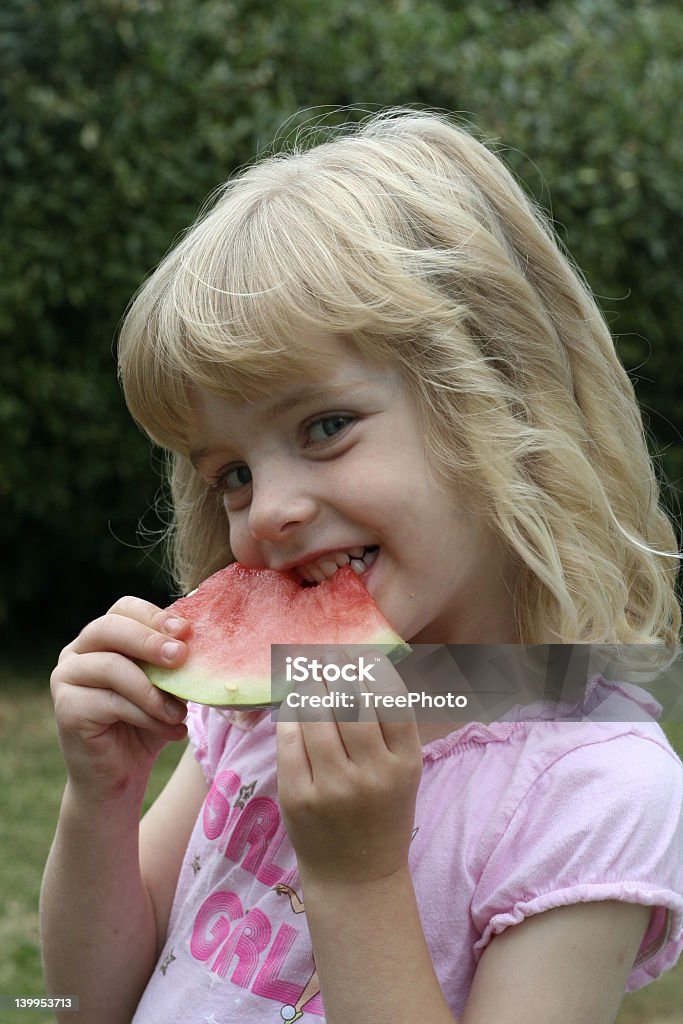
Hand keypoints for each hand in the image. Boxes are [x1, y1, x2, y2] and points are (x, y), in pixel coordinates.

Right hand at [50, 596, 190, 799]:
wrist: (120, 776)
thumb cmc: (147, 723)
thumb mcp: (166, 686)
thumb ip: (172, 662)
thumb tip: (195, 637)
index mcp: (102, 637)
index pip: (124, 609)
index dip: (154, 616)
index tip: (185, 630)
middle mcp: (77, 651)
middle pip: (110, 628)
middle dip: (150, 641)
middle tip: (181, 656)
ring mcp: (65, 677)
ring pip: (112, 667)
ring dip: (153, 690)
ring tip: (180, 713)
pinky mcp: (66, 708)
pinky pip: (110, 701)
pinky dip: (147, 715)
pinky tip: (171, 730)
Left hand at [276, 649, 422, 886]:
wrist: (356, 877)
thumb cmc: (382, 813)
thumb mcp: (403, 772)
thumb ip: (389, 727)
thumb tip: (364, 666)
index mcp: (405, 764)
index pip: (391, 700)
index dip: (374, 670)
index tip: (361, 655)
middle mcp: (373, 774)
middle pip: (351, 702)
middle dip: (338, 671)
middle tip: (329, 655)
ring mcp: (333, 787)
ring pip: (317, 716)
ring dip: (311, 686)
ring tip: (310, 673)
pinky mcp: (298, 797)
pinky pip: (289, 741)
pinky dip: (290, 716)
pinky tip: (293, 704)